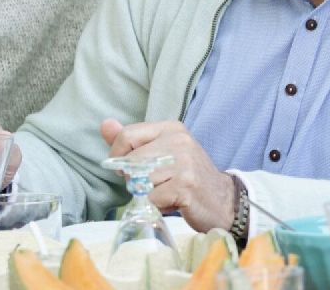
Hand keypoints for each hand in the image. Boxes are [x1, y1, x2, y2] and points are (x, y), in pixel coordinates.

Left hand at [100, 118, 234, 231]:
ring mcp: (184, 163)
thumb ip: (132, 140)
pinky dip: (157, 205)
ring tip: (166, 192)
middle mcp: (179, 141)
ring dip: (147, 194)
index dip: (118, 156)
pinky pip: (152, 198)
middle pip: (131, 161)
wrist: (224, 200)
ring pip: (140, 181)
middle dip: (134, 179)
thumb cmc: (187, 176)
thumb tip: (105, 124)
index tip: (127, 169)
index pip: (127, 135)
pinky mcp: (186, 185)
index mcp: (171, 128)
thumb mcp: (162, 151)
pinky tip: (173, 202)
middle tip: (152, 185)